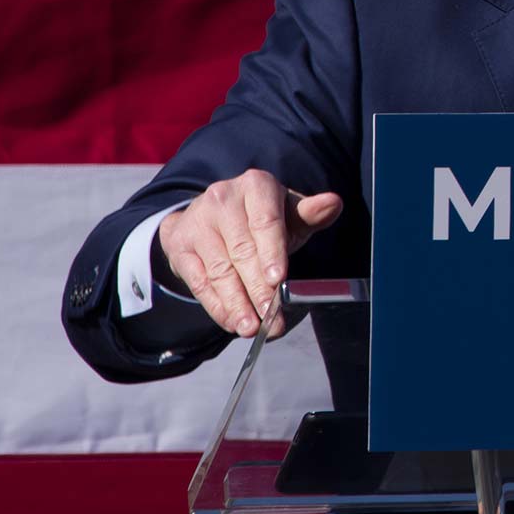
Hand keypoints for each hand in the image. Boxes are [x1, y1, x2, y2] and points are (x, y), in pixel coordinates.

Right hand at [157, 169, 342, 337]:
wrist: (213, 218)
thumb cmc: (261, 219)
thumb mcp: (289, 214)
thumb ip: (311, 214)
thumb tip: (333, 203)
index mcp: (256, 185)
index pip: (266, 221)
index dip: (272, 252)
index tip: (278, 280)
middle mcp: (222, 198)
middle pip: (242, 251)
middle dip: (258, 289)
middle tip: (272, 317)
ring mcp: (198, 220)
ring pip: (219, 270)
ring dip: (237, 303)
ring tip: (252, 328)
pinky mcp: (180, 244)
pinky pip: (199, 281)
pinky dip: (217, 305)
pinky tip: (231, 322)